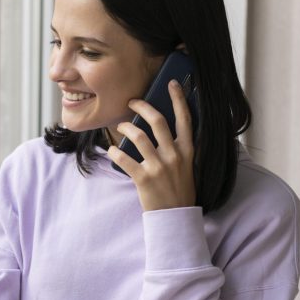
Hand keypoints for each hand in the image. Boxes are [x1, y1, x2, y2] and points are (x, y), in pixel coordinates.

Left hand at [106, 80, 195, 211]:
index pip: (185, 118)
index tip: (171, 83)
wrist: (175, 216)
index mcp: (188, 150)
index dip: (178, 98)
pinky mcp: (144, 178)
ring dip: (125, 128)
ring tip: (120, 127)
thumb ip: (177, 146)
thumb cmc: (178, 188)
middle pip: (157, 120)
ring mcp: (159, 167)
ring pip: (138, 136)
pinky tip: (112, 150)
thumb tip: (160, 126)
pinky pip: (123, 158)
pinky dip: (114, 152)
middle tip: (132, 102)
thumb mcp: (186, 165)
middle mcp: (175, 155)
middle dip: (142, 106)